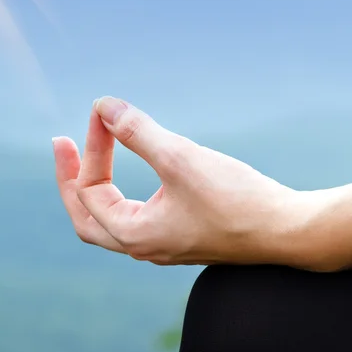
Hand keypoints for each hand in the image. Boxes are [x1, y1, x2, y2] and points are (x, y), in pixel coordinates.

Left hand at [53, 97, 310, 266]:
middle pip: (85, 217)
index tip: (101, 113)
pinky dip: (117, 193)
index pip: (91, 189)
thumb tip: (103, 106)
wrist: (288, 230)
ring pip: (107, 220)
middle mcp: (141, 245)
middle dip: (70, 178)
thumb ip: (138, 132)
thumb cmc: (236, 200)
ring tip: (88, 155)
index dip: (91, 148)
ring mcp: (160, 243)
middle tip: (63, 144)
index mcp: (134, 234)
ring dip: (92, 187)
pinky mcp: (178, 234)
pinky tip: (125, 175)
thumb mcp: (180, 159)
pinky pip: (132, 217)